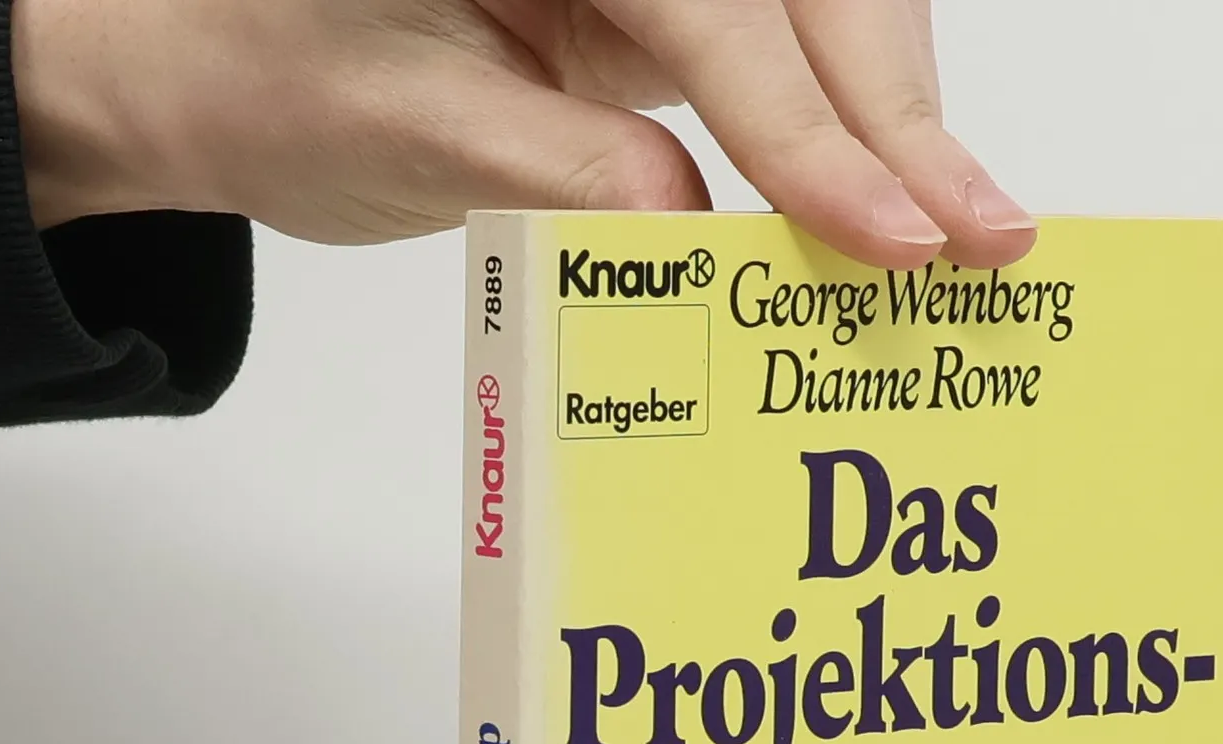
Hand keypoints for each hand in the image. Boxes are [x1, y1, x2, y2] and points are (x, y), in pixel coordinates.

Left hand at [11, 0, 1035, 268]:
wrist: (233, 57)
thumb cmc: (288, 77)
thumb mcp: (404, 128)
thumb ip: (551, 167)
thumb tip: (693, 227)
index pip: (718, 12)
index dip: (813, 131)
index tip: (895, 237)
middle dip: (900, 118)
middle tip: (989, 241)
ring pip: (828, 5)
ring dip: (899, 119)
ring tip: (962, 232)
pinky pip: (795, 41)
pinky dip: (853, 120)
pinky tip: (895, 195)